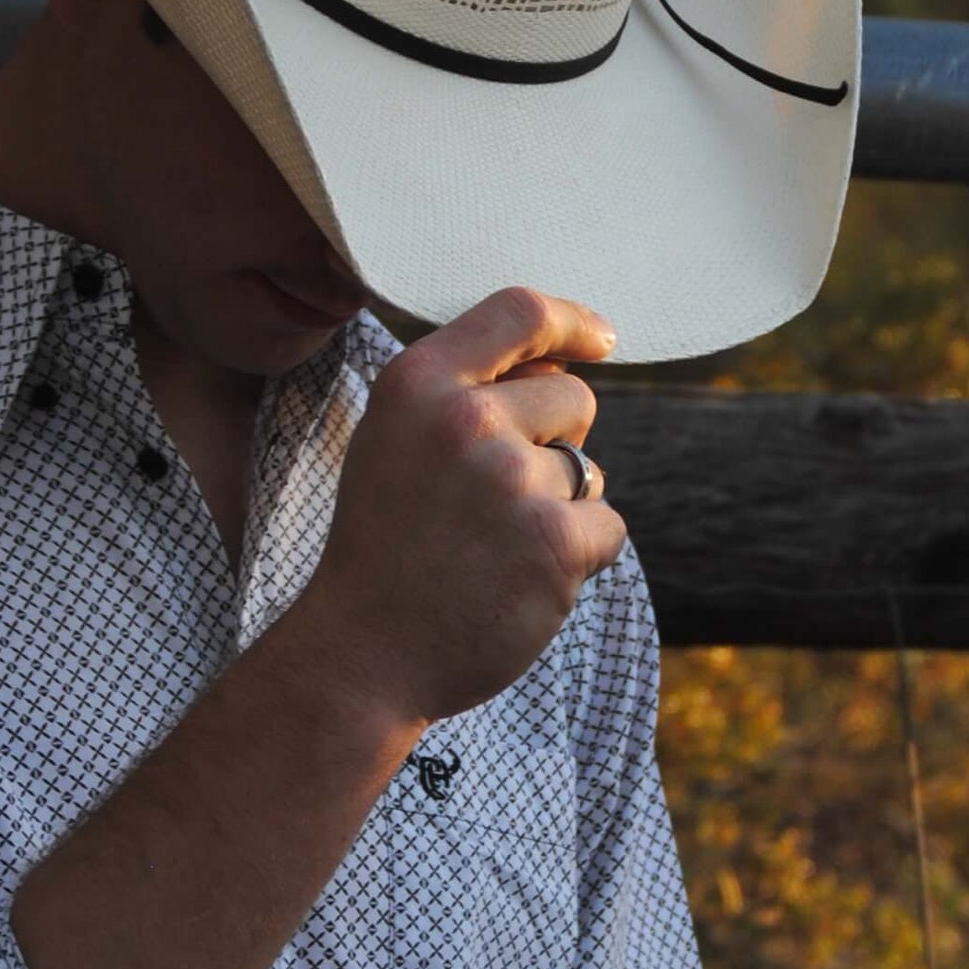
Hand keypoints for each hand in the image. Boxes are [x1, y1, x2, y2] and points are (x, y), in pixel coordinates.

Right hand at [300, 286, 626, 728]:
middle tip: (499, 499)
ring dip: (561, 507)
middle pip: (573, 397)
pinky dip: (579, 555)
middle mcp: (464, 420)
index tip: (600, 340)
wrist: (360, 656)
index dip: (571, 323)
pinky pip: (607, 527)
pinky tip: (519, 579)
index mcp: (417, 384)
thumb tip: (563, 361)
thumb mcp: (395, 444)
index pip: (519, 312)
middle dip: (558, 441)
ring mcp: (511, 481)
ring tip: (493, 548)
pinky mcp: (554, 543)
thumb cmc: (384, 547)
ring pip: (588, 470)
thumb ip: (464, 393)